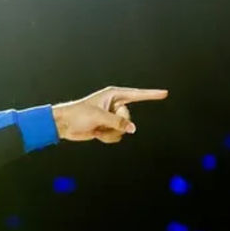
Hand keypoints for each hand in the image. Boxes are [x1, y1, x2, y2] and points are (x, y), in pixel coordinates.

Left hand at [52, 86, 167, 142]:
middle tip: (101, 121)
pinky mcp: (108, 127)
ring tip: (97, 128)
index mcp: (113, 95)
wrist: (64, 125)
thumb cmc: (78, 114)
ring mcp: (112, 117)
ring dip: (110, 132)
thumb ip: (117, 122)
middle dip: (116, 123)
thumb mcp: (99, 116)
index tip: (165, 93)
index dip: (151, 95)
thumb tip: (132, 129)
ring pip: (124, 129)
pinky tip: (96, 133)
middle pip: (128, 117)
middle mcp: (114, 105)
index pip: (136, 94)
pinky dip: (107, 137)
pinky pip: (117, 136)